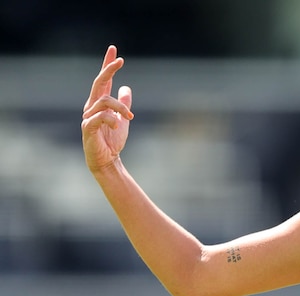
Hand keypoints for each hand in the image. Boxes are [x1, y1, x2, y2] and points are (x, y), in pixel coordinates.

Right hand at [81, 46, 134, 172]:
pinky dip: (112, 119)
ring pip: (104, 100)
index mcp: (100, 103)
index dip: (108, 65)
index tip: (114, 50)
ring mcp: (88, 116)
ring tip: (130, 117)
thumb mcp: (123, 120)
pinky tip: (117, 126)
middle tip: (120, 60)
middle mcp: (92, 106)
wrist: (107, 160)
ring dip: (120, 107)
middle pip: (99, 82)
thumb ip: (123, 104)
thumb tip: (126, 88)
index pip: (104, 80)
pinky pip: (99, 116)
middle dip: (108, 69)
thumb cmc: (112, 141)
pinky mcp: (87, 127)